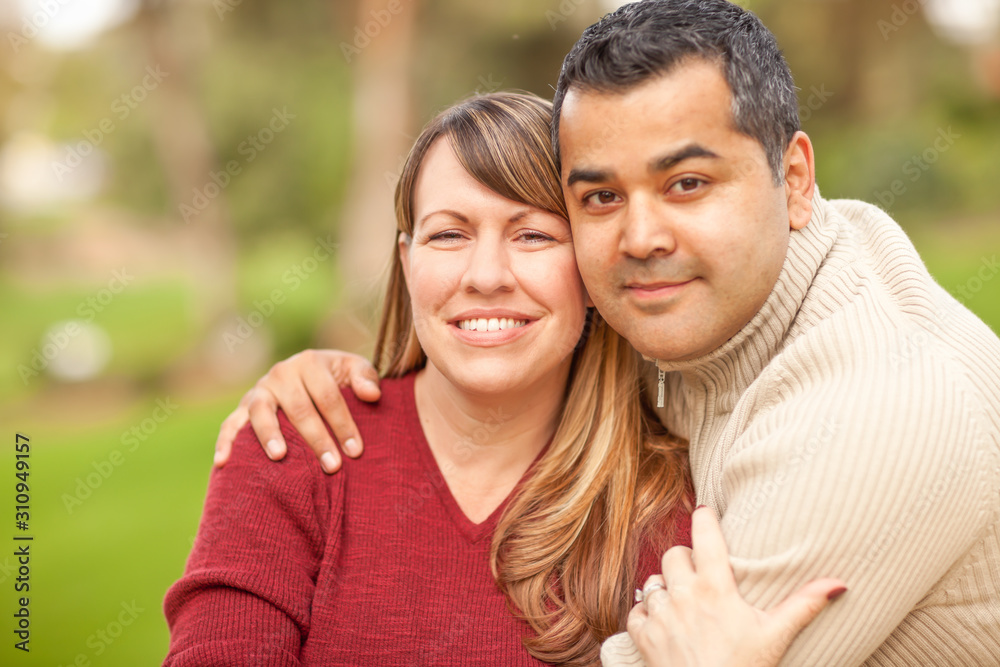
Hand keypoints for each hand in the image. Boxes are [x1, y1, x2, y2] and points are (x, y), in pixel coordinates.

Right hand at [213, 349, 380, 472]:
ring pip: (261, 412)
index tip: (356, 450)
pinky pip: (230, 424)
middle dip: (317, 438)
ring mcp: (260, 390)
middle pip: (299, 408)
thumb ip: (365, 377)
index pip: (328, 396)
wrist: (308, 374)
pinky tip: (222, 463)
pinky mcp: (243, 407)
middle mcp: (281, 373)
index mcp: (310, 362)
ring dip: (269, 435)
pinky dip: (224, 441)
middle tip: (332, 466)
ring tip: (280, 457)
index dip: (343, 423)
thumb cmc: (336, 377)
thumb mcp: (353, 369)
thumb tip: (371, 395)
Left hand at [627, 507, 846, 666]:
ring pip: (653, 581)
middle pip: (674, 554)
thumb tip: (838, 583)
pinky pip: (636, 611)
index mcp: (715, 588)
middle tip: (699, 572)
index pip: (705, 537)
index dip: (703, 518)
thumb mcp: (776, 636)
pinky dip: (647, 614)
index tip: (704, 510)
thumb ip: (804, 604)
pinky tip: (663, 622)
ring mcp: (661, 615)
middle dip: (685, 559)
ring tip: (682, 600)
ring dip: (665, 587)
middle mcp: (684, 595)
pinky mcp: (644, 636)